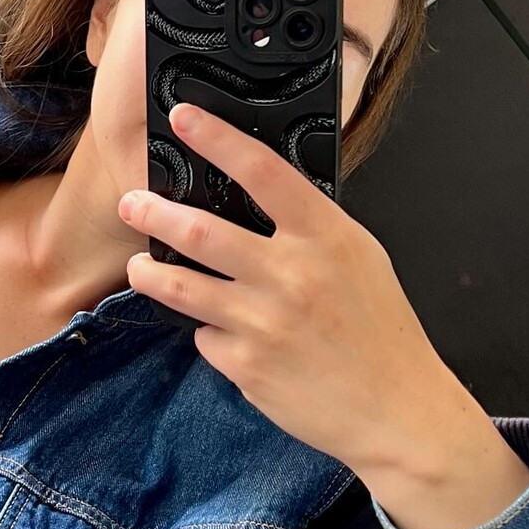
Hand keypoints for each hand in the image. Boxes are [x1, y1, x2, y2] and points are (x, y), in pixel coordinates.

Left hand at [119, 100, 469, 477]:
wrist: (398, 411)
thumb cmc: (380, 332)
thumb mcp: (360, 259)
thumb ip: (312, 228)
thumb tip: (262, 198)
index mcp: (325, 237)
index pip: (262, 171)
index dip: (216, 138)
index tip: (183, 117)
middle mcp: (290, 274)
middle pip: (200, 230)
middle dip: (154, 212)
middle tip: (131, 203)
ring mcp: (263, 322)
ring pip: (181, 286)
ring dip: (151, 272)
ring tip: (140, 266)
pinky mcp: (245, 365)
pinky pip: (205, 337)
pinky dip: (210, 332)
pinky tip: (229, 335)